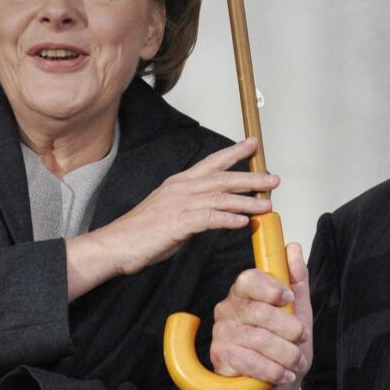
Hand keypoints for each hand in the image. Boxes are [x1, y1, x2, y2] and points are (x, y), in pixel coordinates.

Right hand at [66, 138, 278, 299]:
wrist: (115, 245)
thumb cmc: (141, 232)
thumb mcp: (171, 212)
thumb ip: (193, 209)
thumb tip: (214, 214)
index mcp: (179, 183)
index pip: (212, 162)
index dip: (234, 152)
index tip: (253, 144)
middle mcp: (181, 188)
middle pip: (223, 178)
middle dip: (251, 178)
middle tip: (273, 179)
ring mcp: (179, 204)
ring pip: (221, 198)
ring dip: (247, 201)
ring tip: (266, 205)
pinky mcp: (178, 223)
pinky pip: (209, 219)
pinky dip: (228, 219)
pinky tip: (243, 223)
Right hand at [211, 242, 312, 389]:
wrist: (275, 388)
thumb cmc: (285, 346)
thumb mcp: (298, 312)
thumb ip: (297, 280)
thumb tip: (292, 247)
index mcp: (245, 293)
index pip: (248, 279)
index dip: (270, 288)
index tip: (288, 300)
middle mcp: (228, 309)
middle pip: (260, 312)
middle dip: (289, 328)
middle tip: (301, 338)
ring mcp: (222, 334)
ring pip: (258, 339)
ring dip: (286, 353)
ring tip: (295, 361)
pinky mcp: (219, 358)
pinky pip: (249, 361)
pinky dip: (273, 370)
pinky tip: (283, 374)